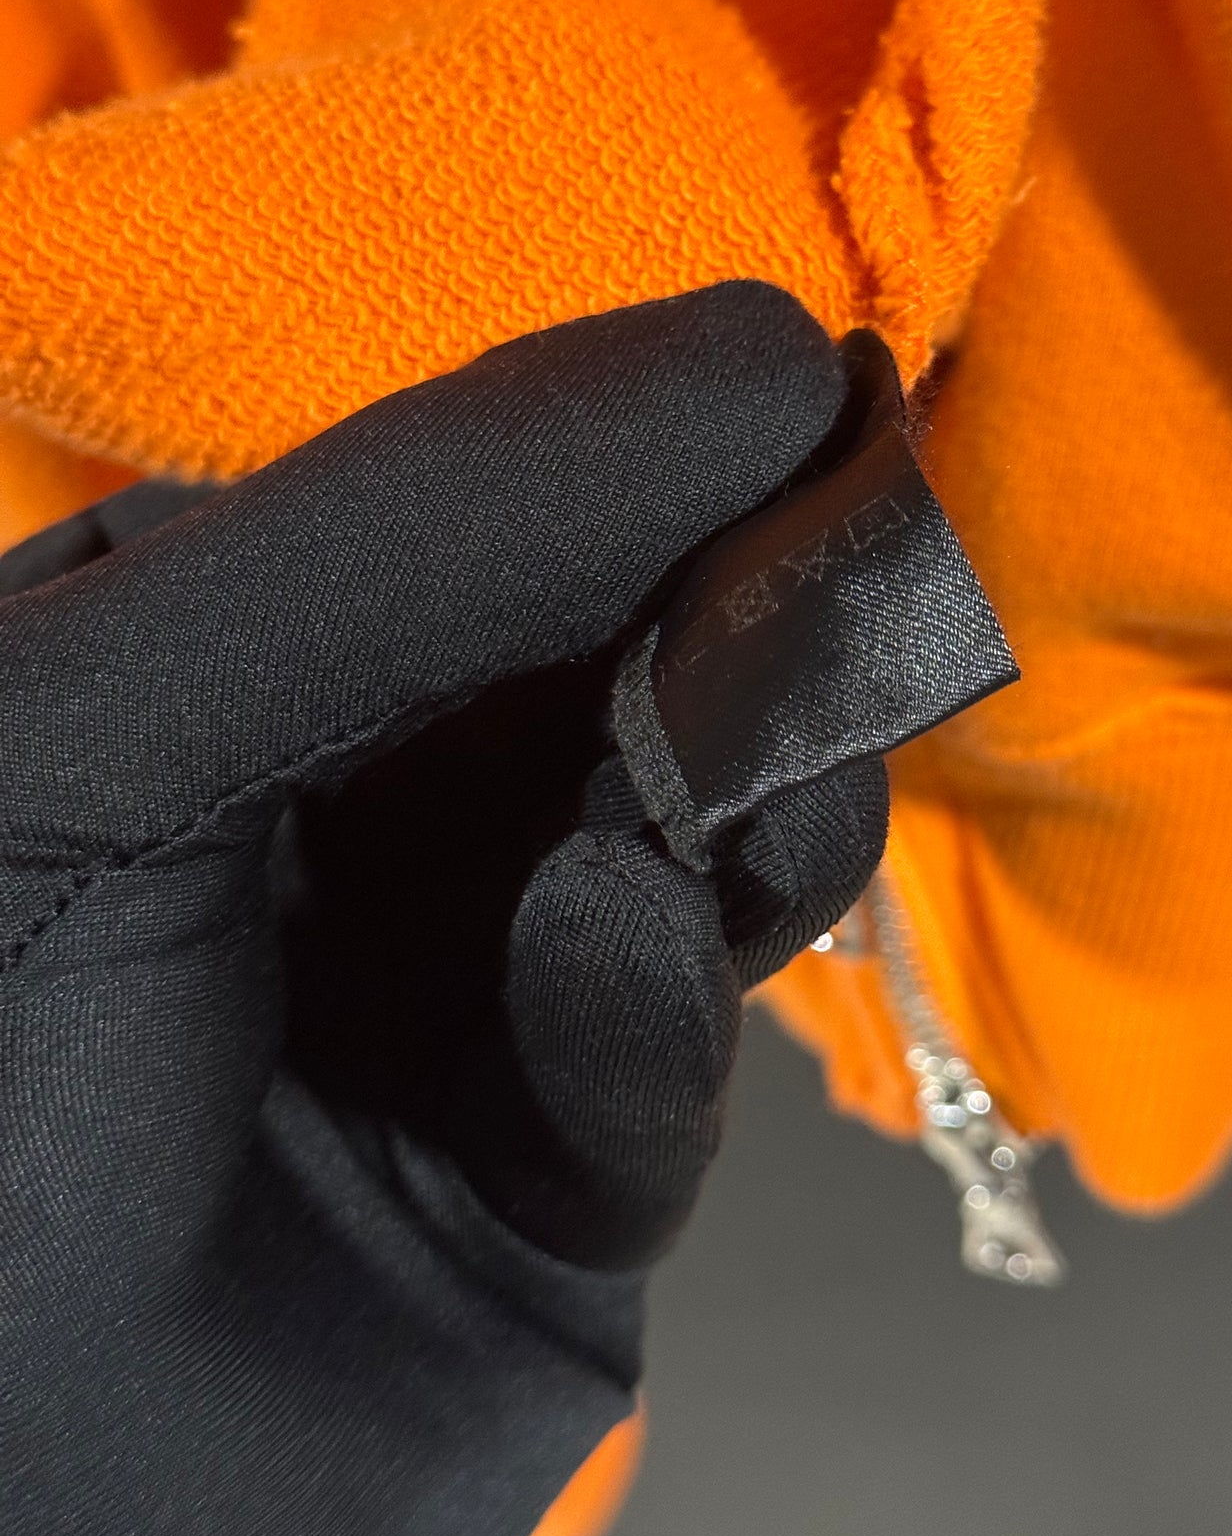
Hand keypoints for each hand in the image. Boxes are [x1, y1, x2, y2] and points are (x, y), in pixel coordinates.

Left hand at [0, 284, 885, 1535]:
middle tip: (824, 596)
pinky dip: (659, 1008)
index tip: (802, 395)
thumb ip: (414, 539)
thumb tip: (768, 354)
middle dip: (720, 628)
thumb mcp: (103, 737)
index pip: (477, 509)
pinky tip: (622, 960)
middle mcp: (358, 804)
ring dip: (729, 804)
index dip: (636, 450)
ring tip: (716, 801)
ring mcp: (470, 986)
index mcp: (228, 658)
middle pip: (619, 663)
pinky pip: (666, 1059)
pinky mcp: (563, 1181)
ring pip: (697, 840)